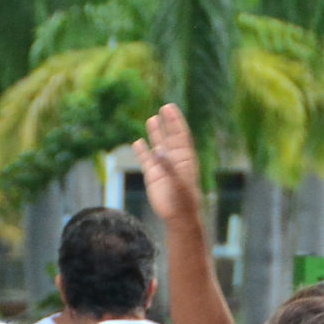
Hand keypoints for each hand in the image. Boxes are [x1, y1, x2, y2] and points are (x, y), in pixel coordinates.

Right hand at [132, 104, 201, 225]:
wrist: (178, 216)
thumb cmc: (183, 200)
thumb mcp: (178, 182)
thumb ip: (169, 166)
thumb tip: (158, 151)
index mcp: (185, 158)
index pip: (180, 135)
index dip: (175, 121)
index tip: (170, 108)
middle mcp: (174, 159)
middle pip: (170, 136)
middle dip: (167, 123)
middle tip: (164, 107)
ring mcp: (163, 166)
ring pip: (158, 145)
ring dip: (155, 133)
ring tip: (151, 120)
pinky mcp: (152, 175)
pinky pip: (146, 159)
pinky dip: (142, 151)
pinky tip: (138, 143)